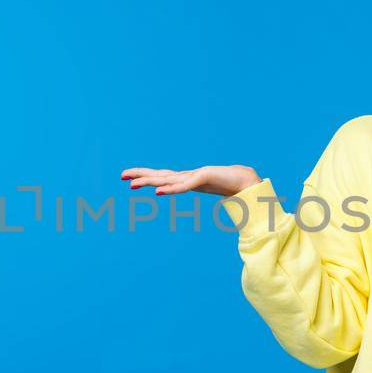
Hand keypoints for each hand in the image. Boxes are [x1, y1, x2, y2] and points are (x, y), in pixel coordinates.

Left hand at [121, 165, 261, 196]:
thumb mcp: (213, 191)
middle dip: (140, 174)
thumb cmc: (233, 185)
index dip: (147, 177)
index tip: (129, 179)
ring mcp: (195, 176)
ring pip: (167, 179)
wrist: (250, 180)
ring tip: (131, 183)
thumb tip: (194, 198)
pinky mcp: (203, 178)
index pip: (163, 177)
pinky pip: (183, 186)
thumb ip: (205, 191)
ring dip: (149, 182)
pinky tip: (158, 193)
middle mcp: (188, 177)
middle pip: (160, 175)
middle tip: (121, 176)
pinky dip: (170, 190)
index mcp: (188, 180)